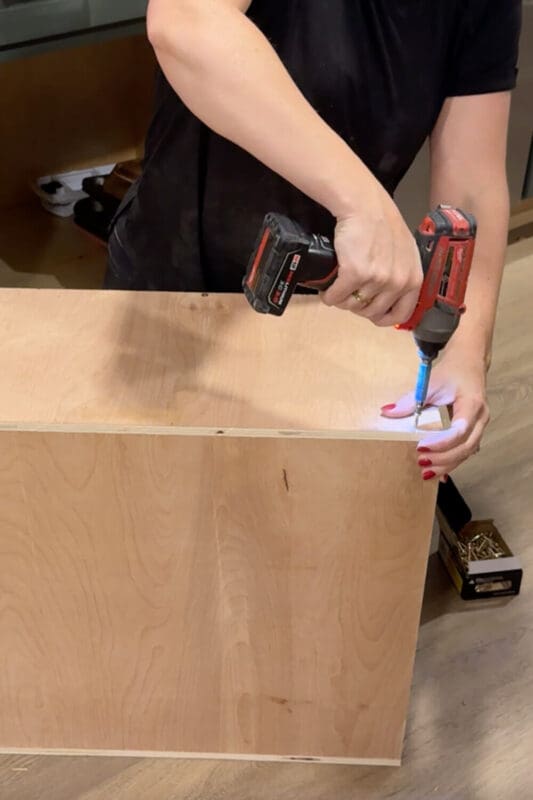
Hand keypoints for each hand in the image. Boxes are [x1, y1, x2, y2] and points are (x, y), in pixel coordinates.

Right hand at [321, 191, 421, 325]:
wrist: (364, 206)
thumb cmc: (382, 224)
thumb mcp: (404, 252)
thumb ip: (401, 275)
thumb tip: (387, 298)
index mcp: (412, 279)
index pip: (401, 315)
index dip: (383, 318)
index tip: (371, 315)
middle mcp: (398, 282)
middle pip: (372, 312)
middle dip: (358, 307)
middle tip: (350, 295)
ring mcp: (377, 279)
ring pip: (353, 306)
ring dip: (342, 300)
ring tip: (338, 288)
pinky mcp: (355, 274)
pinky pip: (337, 297)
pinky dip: (329, 295)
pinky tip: (327, 289)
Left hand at [380, 352, 489, 480]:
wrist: (469, 363)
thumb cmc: (452, 372)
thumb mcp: (431, 383)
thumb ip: (410, 400)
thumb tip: (387, 411)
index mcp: (472, 405)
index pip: (459, 430)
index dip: (441, 442)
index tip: (421, 447)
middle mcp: (480, 419)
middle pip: (466, 446)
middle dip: (443, 458)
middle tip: (421, 463)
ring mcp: (480, 426)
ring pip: (467, 452)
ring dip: (447, 464)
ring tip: (426, 472)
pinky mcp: (474, 431)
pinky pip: (465, 451)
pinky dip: (451, 462)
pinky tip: (439, 474)